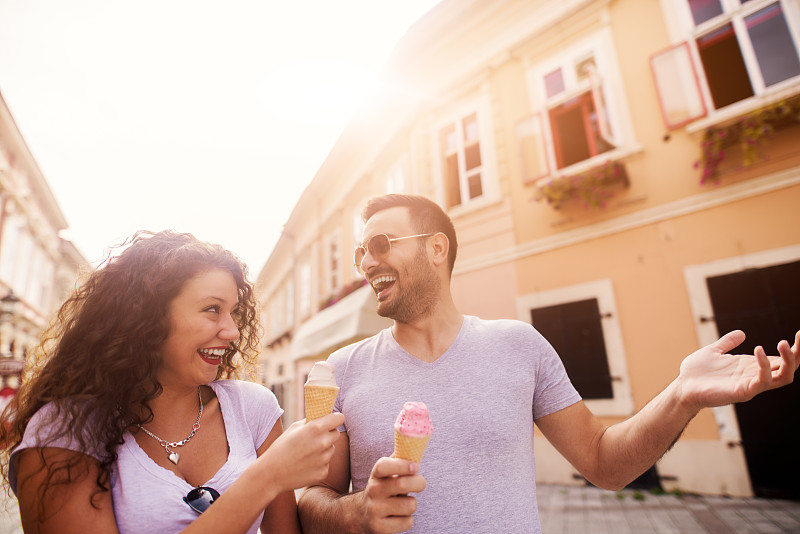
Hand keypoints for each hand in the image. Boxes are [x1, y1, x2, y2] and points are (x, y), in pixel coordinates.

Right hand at [260, 412, 343, 492]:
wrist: (271, 474)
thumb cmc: (281, 448)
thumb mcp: (294, 428)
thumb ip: (311, 422)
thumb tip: (322, 418)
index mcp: (316, 428)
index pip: (339, 418)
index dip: (335, 419)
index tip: (332, 421)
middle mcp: (323, 442)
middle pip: (336, 433)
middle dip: (328, 434)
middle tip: (314, 438)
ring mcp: (324, 459)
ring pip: (331, 449)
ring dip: (323, 449)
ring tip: (306, 453)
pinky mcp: (323, 472)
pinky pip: (326, 463)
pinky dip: (319, 463)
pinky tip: (305, 465)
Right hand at [358, 457, 425, 533]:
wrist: (358, 515)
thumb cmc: (382, 489)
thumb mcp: (385, 474)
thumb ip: (398, 460)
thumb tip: (415, 447)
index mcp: (376, 475)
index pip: (384, 466)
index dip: (402, 465)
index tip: (416, 466)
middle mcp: (373, 491)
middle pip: (402, 484)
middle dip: (419, 483)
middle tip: (420, 483)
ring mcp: (375, 510)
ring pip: (409, 505)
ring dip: (412, 504)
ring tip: (404, 503)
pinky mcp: (379, 528)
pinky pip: (407, 522)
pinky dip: (407, 520)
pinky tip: (398, 517)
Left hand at [677, 329, 799, 409]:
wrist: (682, 387)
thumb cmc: (696, 372)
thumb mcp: (714, 351)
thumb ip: (727, 343)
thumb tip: (742, 333)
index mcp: (751, 366)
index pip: (781, 360)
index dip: (793, 348)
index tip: (799, 333)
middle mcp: (755, 376)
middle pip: (789, 368)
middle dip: (798, 354)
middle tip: (799, 336)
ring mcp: (751, 385)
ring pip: (784, 377)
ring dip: (789, 360)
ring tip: (784, 343)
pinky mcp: (743, 392)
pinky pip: (763, 381)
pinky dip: (764, 366)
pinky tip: (757, 350)